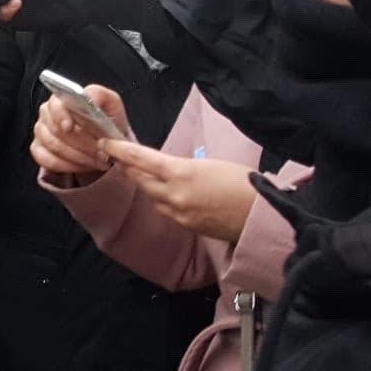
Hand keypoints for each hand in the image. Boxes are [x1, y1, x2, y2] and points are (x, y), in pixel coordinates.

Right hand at [29, 83, 131, 183]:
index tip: (70, 126)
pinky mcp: (38, 149)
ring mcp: (41, 131)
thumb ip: (99, 95)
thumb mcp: (110, 103)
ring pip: (53, 146)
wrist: (105, 141)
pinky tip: (81, 166)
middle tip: (101, 152)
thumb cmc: (106, 122)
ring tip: (97, 160)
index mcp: (62, 98)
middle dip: (81, 143)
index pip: (55, 104)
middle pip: (56, 129)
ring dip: (78, 156)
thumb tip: (88, 97)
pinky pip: (46, 160)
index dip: (61, 115)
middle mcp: (47, 113)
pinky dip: (67, 165)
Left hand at [101, 139, 259, 243]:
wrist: (263, 215)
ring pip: (151, 196)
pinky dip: (163, 200)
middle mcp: (174, 195)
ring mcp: (178, 213)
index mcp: (181, 173)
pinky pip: (165, 210)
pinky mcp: (186, 226)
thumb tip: (167, 169)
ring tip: (149, 174)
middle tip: (122, 157)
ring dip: (147, 185)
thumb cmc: (244, 182)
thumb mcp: (211, 164)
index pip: (141, 159)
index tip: (106, 144)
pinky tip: (172, 194)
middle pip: (140, 179)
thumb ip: (182, 167)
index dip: (120, 151)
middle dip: (130, 168)